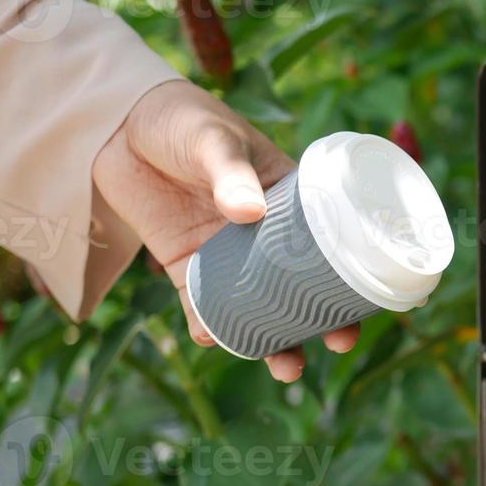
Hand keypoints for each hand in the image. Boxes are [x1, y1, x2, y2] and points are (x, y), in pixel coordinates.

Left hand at [94, 80, 359, 381]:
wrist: (117, 124)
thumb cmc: (182, 118)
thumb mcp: (213, 139)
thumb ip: (229, 172)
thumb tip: (247, 211)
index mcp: (291, 200)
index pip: (332, 242)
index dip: (352, 275)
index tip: (368, 301)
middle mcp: (265, 234)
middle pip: (301, 285)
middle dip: (321, 320)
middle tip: (336, 343)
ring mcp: (225, 252)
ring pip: (257, 304)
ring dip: (271, 337)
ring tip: (285, 367)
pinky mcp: (184, 264)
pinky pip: (202, 303)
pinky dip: (210, 325)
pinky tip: (215, 339)